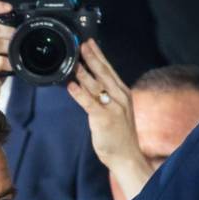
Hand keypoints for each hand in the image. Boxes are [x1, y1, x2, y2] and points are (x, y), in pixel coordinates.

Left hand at [67, 40, 152, 199]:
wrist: (127, 156)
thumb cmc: (119, 135)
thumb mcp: (116, 110)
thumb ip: (105, 96)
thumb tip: (88, 83)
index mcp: (122, 93)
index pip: (110, 69)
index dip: (99, 55)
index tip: (89, 42)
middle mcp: (120, 97)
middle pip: (104, 72)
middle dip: (92, 57)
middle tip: (81, 44)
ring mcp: (113, 107)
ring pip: (96, 85)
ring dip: (84, 72)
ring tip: (73, 62)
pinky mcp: (104, 119)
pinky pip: (89, 102)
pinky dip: (79, 93)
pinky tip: (71, 86)